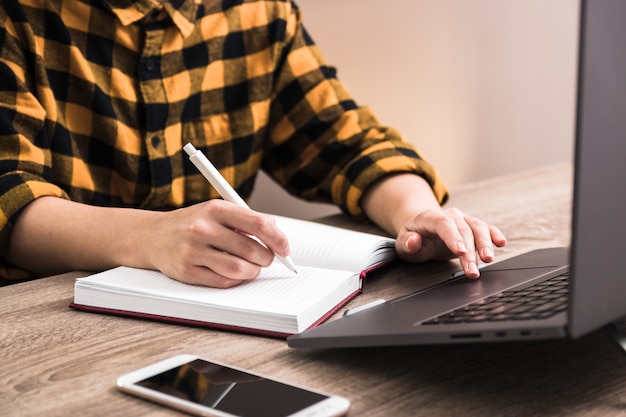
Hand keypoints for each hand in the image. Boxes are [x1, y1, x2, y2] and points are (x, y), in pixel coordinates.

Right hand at [149, 200, 290, 287]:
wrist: (152, 236)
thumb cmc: (192, 223)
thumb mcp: (217, 211)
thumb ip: (247, 219)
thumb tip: (277, 234)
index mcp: (216, 209)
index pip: (259, 224)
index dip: (278, 239)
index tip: (285, 248)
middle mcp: (203, 228)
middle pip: (252, 250)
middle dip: (266, 258)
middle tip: (266, 259)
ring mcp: (193, 251)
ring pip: (239, 269)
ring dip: (252, 271)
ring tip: (251, 267)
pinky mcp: (187, 271)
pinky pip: (223, 282)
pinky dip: (234, 280)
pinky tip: (232, 272)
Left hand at [395, 208, 506, 277]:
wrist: (421, 228)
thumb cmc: (412, 238)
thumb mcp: (402, 244)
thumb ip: (407, 243)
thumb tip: (414, 241)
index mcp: (430, 218)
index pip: (444, 224)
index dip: (453, 237)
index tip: (461, 252)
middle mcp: (450, 216)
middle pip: (463, 230)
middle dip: (470, 251)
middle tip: (473, 270)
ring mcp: (462, 220)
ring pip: (477, 227)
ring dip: (485, 243)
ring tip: (488, 260)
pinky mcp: (472, 227)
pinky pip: (486, 228)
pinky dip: (494, 234)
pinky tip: (501, 243)